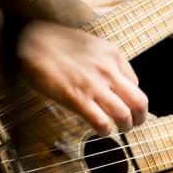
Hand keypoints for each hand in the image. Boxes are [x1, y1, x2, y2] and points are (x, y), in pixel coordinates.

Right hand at [17, 20, 147, 135]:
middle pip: (139, 102)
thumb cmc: (58, 43)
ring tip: (120, 130)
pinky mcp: (77, 99)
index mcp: (113, 55)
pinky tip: (101, 131)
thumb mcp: (91, 44)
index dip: (131, 97)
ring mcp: (94, 86)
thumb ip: (107, 61)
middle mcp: (108, 71)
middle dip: (140, 117)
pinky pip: (101, 122)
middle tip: (135, 123)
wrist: (32, 41)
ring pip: (124, 115)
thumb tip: (117, 81)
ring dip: (125, 127)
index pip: (135, 84)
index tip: (126, 104)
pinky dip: (105, 131)